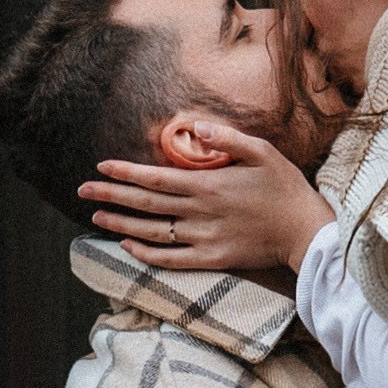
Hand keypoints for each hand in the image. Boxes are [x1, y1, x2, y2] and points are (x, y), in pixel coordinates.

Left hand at [81, 124, 333, 275]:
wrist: (306, 232)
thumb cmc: (286, 187)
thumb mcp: (262, 151)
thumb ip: (226, 138)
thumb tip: (195, 128)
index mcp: (207, 184)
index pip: (154, 178)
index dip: (124, 173)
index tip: (100, 167)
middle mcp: (199, 212)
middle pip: (144, 204)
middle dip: (109, 196)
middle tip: (82, 191)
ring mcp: (202, 239)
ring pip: (151, 233)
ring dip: (120, 226)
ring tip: (96, 218)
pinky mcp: (211, 259)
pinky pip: (170, 260)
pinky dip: (145, 255)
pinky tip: (128, 247)